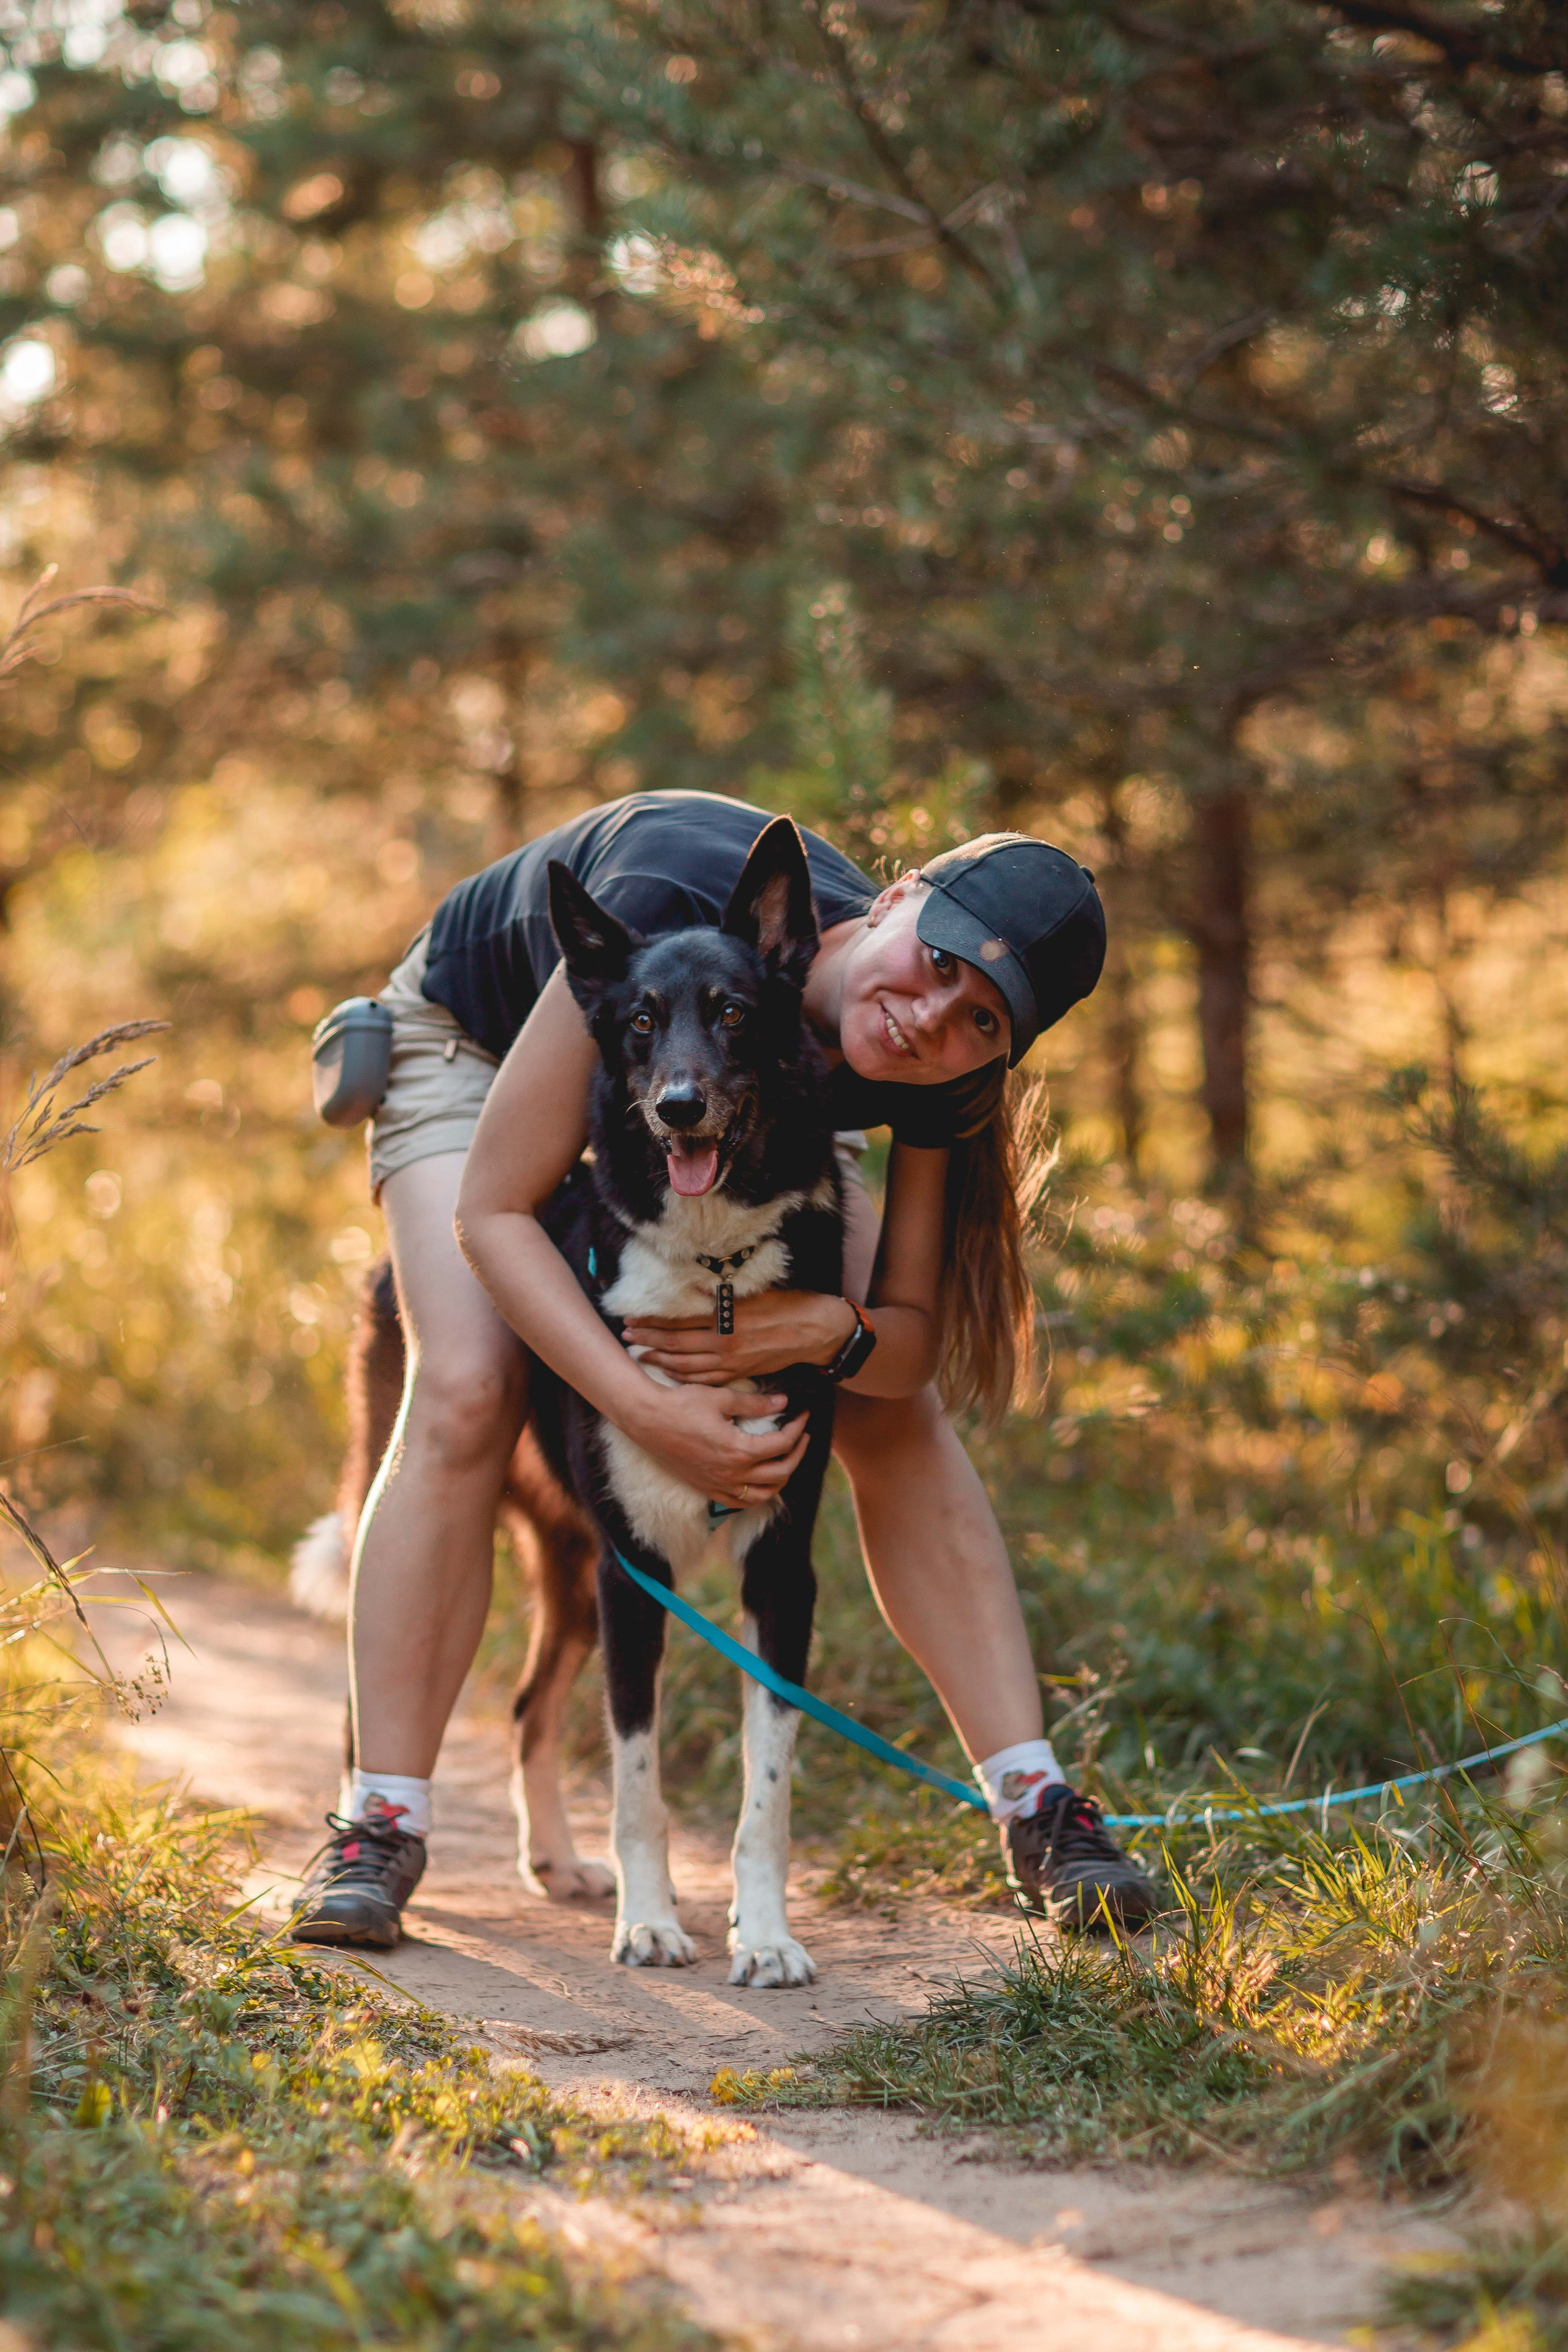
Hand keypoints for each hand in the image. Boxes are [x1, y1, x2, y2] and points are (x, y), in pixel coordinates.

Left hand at [622, 1290, 856, 1384]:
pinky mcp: (741, 1373)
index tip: (631, 1319)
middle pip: (676, 1346)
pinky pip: (705, 1380)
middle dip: (648, 1343)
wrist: (818, 1332)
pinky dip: (684, 1377)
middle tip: (626, 1338)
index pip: (678, 1321)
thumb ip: (722, 1292)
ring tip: (639, 1356)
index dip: (652, 1322)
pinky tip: (671, 1374)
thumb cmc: (790, 1305)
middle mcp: (724, 1343)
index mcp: (726, 1318)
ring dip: (661, 1361)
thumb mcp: (755, 1291)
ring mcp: (732, 1363)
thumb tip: (692, 1284)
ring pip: (687, 1366)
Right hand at [622, 1378, 811, 1508]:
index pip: (782, 1444)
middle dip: (797, 1454)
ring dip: (781, 1478)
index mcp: (739, 1451)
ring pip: (763, 1494)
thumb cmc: (682, 1404)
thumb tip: (783, 1402)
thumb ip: (755, 1404)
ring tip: (786, 1459)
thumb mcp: (722, 1398)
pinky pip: (740, 1502)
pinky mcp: (706, 1488)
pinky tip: (760, 1481)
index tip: (802, 1415)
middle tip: (801, 1436)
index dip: (798, 1428)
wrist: (647, 1419)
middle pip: (780, 1473)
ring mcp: (718, 1485)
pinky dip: (757, 1494)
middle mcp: (732, 1474)